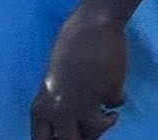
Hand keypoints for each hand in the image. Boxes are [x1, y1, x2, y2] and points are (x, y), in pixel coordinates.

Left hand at [31, 15, 126, 139]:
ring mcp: (83, 105)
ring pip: (93, 132)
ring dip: (103, 125)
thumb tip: (76, 119)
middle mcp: (59, 111)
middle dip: (84, 137)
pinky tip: (115, 98)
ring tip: (108, 116)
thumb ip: (59, 105)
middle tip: (92, 129)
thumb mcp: (54, 85)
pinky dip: (115, 106)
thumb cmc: (69, 50)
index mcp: (42, 109)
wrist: (91, 28)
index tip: (74, 134)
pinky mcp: (106, 95)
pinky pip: (112, 111)